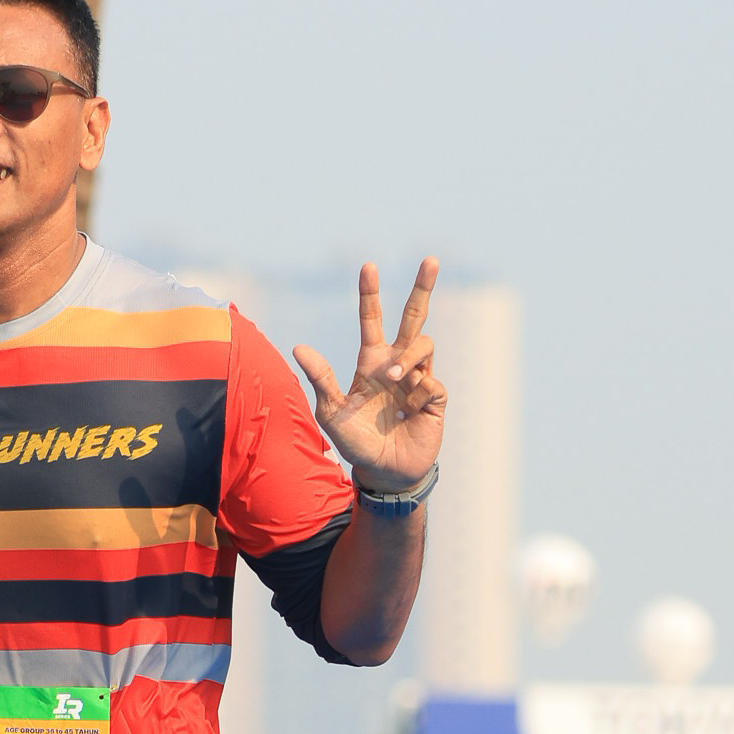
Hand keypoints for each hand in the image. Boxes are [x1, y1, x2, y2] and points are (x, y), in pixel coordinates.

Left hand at [295, 257, 443, 489]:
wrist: (384, 473)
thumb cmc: (355, 444)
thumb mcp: (332, 412)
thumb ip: (320, 379)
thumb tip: (298, 347)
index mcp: (371, 362)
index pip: (372, 320)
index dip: (369, 294)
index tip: (367, 266)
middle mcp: (397, 364)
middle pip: (413, 317)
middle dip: (423, 288)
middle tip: (431, 259)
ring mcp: (419, 378)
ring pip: (423, 344)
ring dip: (408, 359)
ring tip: (394, 381)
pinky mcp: (435, 396)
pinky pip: (430, 381)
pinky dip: (417, 393)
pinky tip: (408, 413)